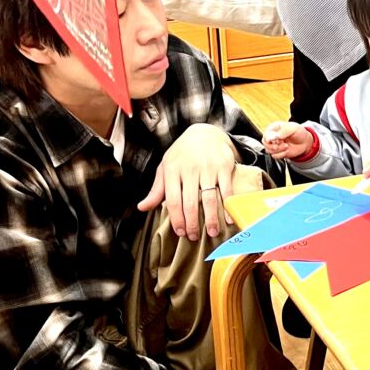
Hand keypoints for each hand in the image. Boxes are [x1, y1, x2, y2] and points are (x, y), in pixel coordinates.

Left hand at [137, 124, 238, 239]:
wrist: (205, 132)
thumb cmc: (183, 153)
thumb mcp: (166, 166)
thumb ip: (156, 189)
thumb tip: (142, 207)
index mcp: (172, 170)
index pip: (172, 200)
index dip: (176, 219)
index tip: (180, 232)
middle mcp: (190, 169)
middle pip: (190, 203)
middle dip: (192, 224)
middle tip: (194, 237)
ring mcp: (208, 167)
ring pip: (209, 198)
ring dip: (210, 218)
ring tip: (211, 232)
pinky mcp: (224, 166)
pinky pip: (226, 189)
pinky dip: (227, 206)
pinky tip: (227, 218)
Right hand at [262, 121, 313, 158]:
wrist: (305, 142)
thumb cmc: (299, 132)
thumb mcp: (293, 128)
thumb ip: (282, 132)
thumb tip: (272, 137)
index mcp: (274, 128)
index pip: (265, 134)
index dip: (270, 139)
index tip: (278, 140)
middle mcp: (273, 136)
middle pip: (265, 143)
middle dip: (274, 146)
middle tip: (284, 144)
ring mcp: (274, 144)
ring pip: (269, 151)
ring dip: (279, 150)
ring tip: (287, 146)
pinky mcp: (277, 152)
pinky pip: (274, 156)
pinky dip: (281, 155)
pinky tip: (287, 150)